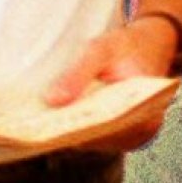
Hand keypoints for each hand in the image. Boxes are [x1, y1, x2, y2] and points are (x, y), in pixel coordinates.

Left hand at [42, 18, 178, 151]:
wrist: (151, 43)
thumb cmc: (126, 45)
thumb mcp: (100, 50)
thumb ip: (78, 74)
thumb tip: (53, 101)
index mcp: (143, 113)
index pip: (101, 130)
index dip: (70, 129)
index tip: (41, 128)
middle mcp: (140, 132)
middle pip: (95, 138)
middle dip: (64, 130)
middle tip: (30, 126)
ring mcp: (131, 135)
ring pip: (93, 139)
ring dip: (68, 129)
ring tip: (36, 122)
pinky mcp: (121, 132)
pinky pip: (95, 134)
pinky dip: (77, 126)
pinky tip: (54, 117)